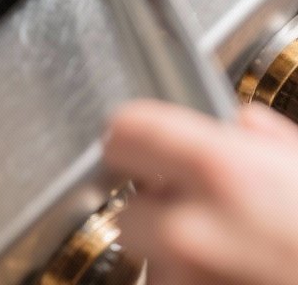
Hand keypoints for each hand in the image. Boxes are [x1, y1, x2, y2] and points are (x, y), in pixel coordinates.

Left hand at [104, 99, 297, 284]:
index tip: (137, 143)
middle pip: (131, 208)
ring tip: (232, 257)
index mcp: (220, 170)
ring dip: (178, 261)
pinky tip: (235, 278)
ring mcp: (192, 283)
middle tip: (200, 210)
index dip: (134, 135)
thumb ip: (270, 142)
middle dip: (159, 210)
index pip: (127, 132)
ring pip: (154, 266)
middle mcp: (192, 229)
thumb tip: (246, 128)